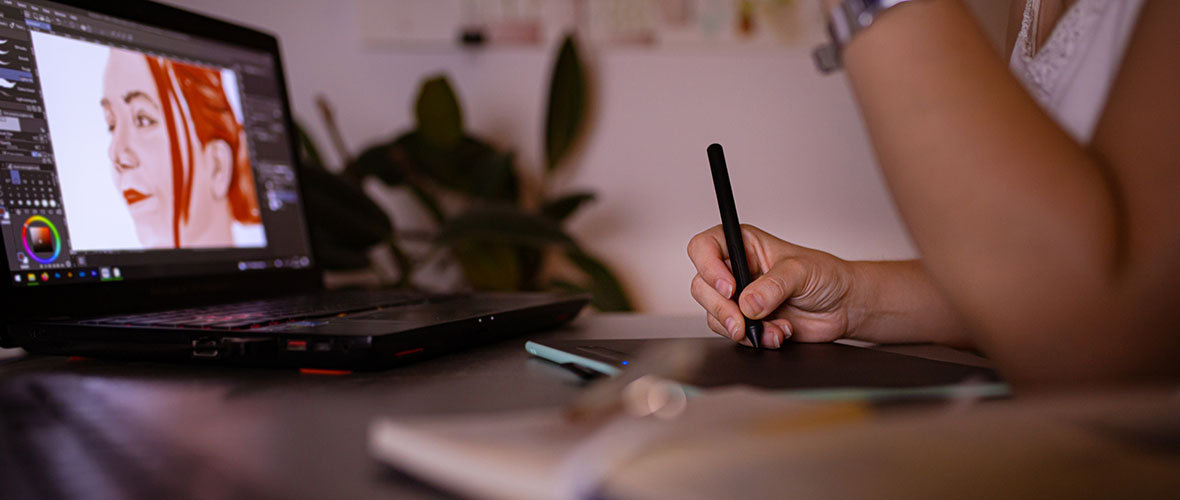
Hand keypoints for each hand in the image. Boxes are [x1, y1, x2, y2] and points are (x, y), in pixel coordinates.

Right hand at [687, 224, 860, 347]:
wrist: (842, 307)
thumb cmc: (825, 276)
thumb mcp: (801, 271)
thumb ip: (773, 285)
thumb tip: (748, 303)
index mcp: (744, 244)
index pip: (705, 247)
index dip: (708, 267)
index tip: (730, 288)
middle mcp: (735, 269)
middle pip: (702, 285)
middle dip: (722, 308)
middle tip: (742, 321)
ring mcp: (738, 297)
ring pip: (713, 313)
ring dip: (741, 327)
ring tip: (774, 328)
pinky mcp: (744, 321)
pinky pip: (731, 333)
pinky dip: (753, 338)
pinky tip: (777, 333)